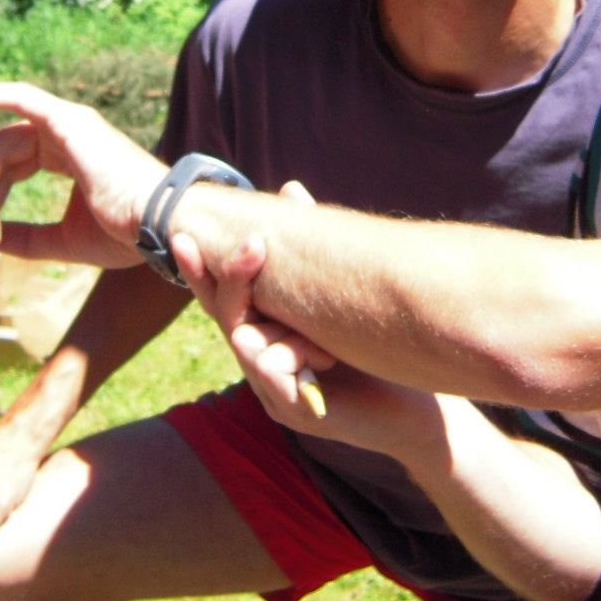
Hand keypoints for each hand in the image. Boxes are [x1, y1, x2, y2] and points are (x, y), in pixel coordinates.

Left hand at [0, 81, 166, 269]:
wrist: (155, 223)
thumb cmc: (123, 234)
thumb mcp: (62, 241)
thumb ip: (26, 237)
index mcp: (74, 158)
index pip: (18, 162)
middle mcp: (70, 136)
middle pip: (5, 149)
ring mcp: (69, 124)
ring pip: (5, 144)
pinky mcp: (67, 120)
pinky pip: (20, 98)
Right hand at [172, 193, 446, 466]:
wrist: (415, 412)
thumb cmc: (377, 348)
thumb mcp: (339, 296)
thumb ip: (311, 249)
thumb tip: (290, 187)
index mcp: (266, 337)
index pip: (219, 300)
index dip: (198, 270)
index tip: (185, 234)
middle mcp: (260, 365)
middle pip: (225, 316)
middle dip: (234, 278)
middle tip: (255, 243)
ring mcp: (273, 392)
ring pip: (246, 343)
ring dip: (283, 329)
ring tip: (325, 342)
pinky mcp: (295, 413)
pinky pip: (273, 373)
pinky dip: (295, 356)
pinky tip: (327, 358)